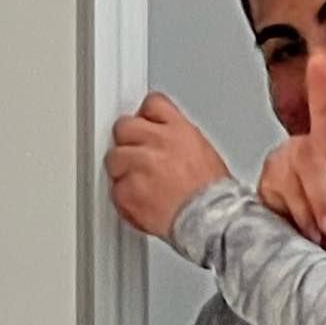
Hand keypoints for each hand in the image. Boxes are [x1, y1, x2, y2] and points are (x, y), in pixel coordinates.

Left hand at [105, 92, 232, 240]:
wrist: (209, 220)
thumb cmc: (212, 195)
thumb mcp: (203, 151)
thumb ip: (176, 138)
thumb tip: (162, 137)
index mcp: (178, 130)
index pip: (152, 104)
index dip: (146, 117)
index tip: (144, 125)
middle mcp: (156, 142)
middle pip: (124, 126)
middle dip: (127, 141)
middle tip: (137, 157)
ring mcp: (138, 165)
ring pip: (113, 157)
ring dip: (122, 170)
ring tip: (141, 185)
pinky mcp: (126, 191)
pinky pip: (114, 188)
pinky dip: (124, 198)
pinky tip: (142, 201)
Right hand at [257, 48, 325, 247]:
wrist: (298, 239)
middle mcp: (319, 142)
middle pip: (321, 112)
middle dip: (321, 88)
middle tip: (321, 62)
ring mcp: (291, 155)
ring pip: (305, 170)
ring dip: (317, 204)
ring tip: (325, 227)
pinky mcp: (270, 173)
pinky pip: (285, 193)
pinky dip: (298, 215)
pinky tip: (303, 223)